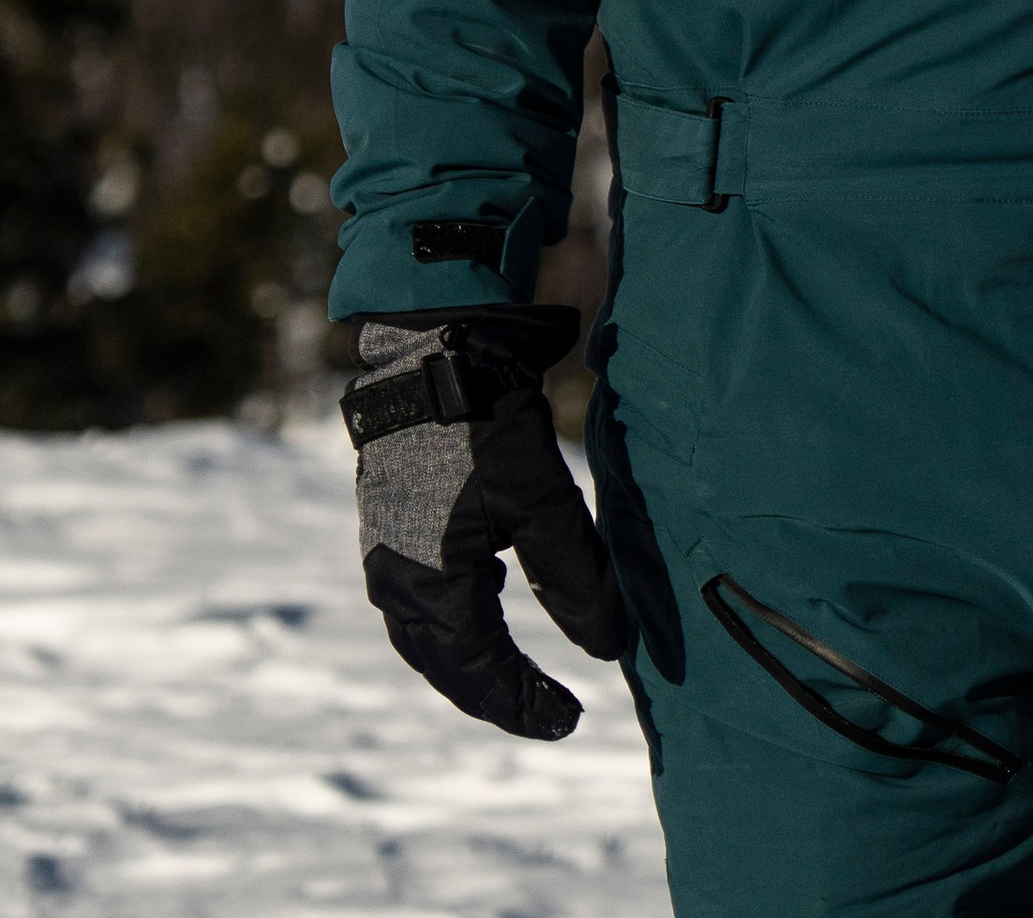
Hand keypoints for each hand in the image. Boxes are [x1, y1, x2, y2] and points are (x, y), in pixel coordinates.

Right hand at [342, 305, 629, 736]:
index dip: (523, 702)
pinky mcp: (392, 518)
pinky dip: (454, 616)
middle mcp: (397, 579)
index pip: (479, 671)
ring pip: (428, 633)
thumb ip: (574, 576)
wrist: (433, 349)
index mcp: (428, 586)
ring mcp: (387, 549)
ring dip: (470, 658)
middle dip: (494, 692)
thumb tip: (607, 648)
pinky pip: (420, 595)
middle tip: (544, 711)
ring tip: (515, 673)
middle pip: (445, 662)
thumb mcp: (541, 500)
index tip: (568, 720)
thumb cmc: (484, 426)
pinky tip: (484, 598)